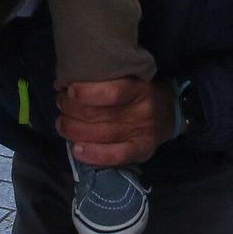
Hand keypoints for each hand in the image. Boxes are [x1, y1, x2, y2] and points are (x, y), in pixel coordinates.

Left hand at [57, 77, 173, 166]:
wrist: (171, 113)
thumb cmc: (141, 92)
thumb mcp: (132, 77)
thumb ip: (108, 80)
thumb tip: (69, 82)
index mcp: (139, 88)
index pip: (112, 92)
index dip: (87, 93)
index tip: (69, 89)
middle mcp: (141, 111)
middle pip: (99, 114)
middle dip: (71, 109)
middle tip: (60, 102)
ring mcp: (141, 133)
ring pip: (100, 135)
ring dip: (72, 130)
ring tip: (61, 123)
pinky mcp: (139, 151)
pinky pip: (114, 156)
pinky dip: (93, 154)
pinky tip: (76, 149)